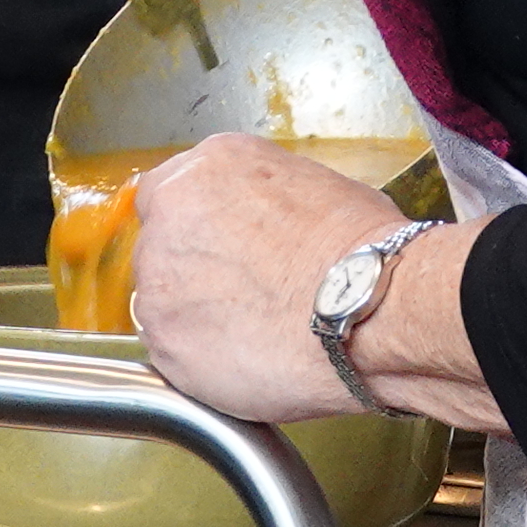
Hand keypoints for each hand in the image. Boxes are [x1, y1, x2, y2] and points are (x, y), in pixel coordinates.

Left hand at [124, 132, 403, 424]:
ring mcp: (159, 280)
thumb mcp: (315, 188)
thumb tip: (265, 221)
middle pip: (162, 245)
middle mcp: (172, 215)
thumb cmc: (361, 253)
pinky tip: (247, 357)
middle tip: (242, 292)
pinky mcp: (164, 340)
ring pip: (162, 300)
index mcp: (211, 167)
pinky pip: (172, 351)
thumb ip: (263, 200)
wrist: (366, 310)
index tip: (221, 248)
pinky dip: (201, 359)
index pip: (171, 193)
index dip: (199, 228)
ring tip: (252, 329)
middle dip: (194, 270)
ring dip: (195, 314)